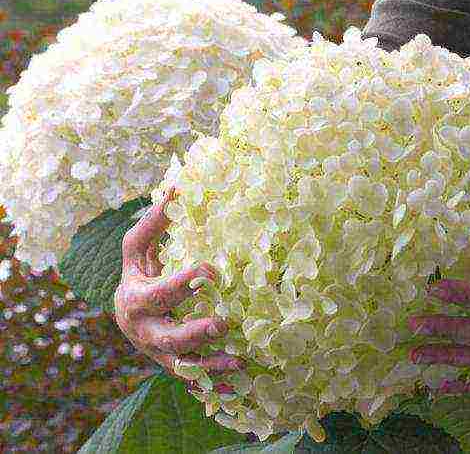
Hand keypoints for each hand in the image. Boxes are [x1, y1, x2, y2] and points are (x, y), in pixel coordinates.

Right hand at [114, 187, 243, 389]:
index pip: (160, 293)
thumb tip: (176, 187)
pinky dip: (214, 385)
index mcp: (136, 300)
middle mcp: (145, 332)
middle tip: (224, 323)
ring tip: (240, 363)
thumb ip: (154, 223)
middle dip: (195, 332)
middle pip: (168, 338)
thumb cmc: (138, 275)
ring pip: (183, 366)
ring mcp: (159, 354)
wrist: (126, 316)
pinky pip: (194, 380)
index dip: (183, 283)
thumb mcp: (137, 251)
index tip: (211, 270)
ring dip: (211, 366)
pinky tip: (240, 386)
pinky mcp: (173, 366)